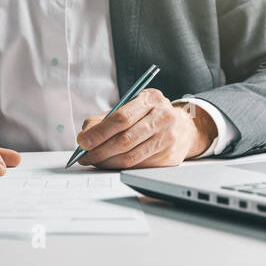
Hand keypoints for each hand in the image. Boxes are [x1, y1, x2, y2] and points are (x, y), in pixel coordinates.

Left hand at [75, 89, 215, 168]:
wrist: (182, 127)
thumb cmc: (148, 116)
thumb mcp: (129, 107)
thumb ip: (104, 119)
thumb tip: (84, 138)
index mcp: (150, 99)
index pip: (121, 118)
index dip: (99, 132)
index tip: (82, 142)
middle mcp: (163, 117)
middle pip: (125, 140)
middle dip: (99, 151)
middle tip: (84, 156)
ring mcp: (168, 138)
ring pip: (131, 157)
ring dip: (107, 162)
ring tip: (94, 161)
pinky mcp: (169, 157)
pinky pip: (138, 166)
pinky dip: (119, 167)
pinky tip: (109, 164)